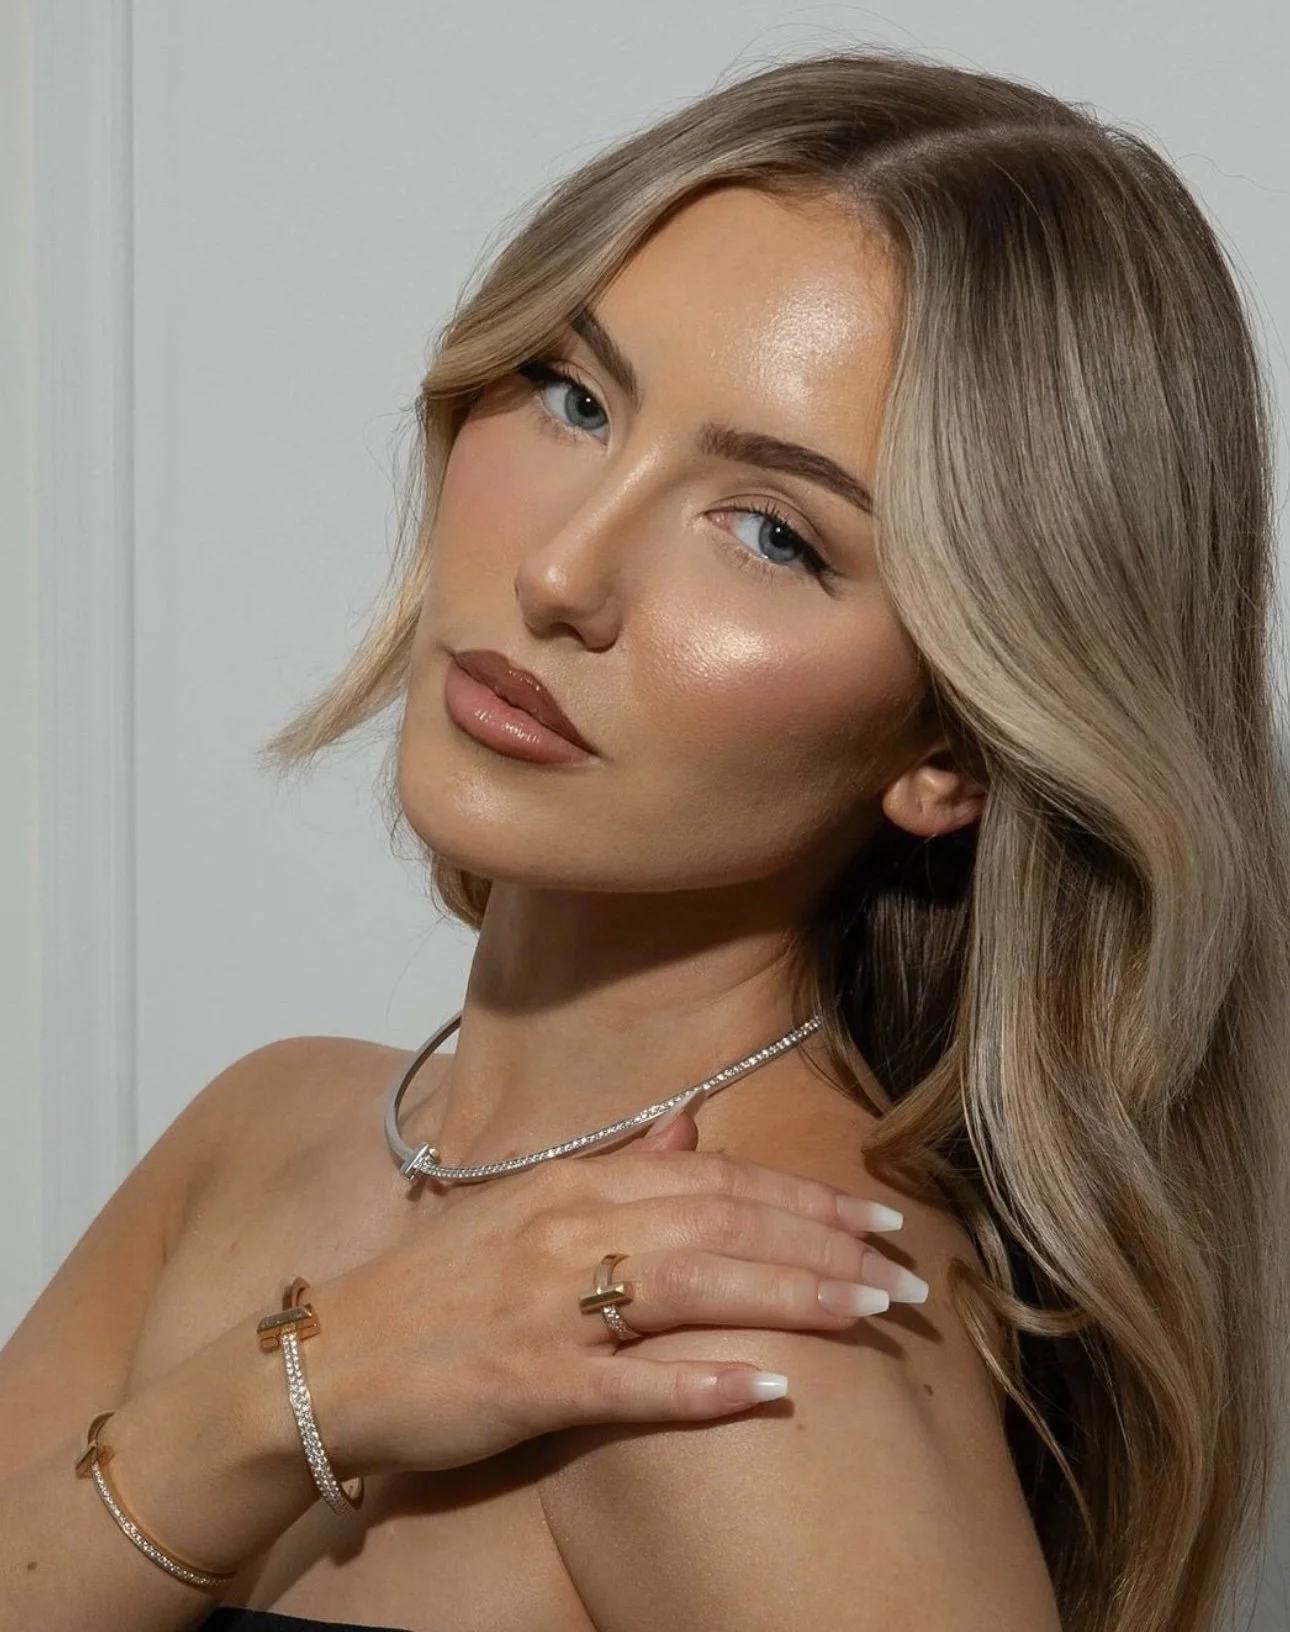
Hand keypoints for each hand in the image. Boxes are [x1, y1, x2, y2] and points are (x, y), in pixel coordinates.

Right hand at [308, 1110, 919, 1478]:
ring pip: (691, 1287)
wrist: (332, 1359)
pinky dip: (699, 1386)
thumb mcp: (524, 1205)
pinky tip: (769, 1392)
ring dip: (790, 1297)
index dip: (803, 1196)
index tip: (879, 1214)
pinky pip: (626, 1384)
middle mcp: (567, 1229)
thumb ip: (615, 1166)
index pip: (714, 1179)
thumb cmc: (438, 1285)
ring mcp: (546, 1305)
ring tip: (870, 1314)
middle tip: (907, 1271)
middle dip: (823, 1244)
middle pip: (721, 1224)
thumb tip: (689, 1128)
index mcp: (573, 1184)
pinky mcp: (525, 1382)